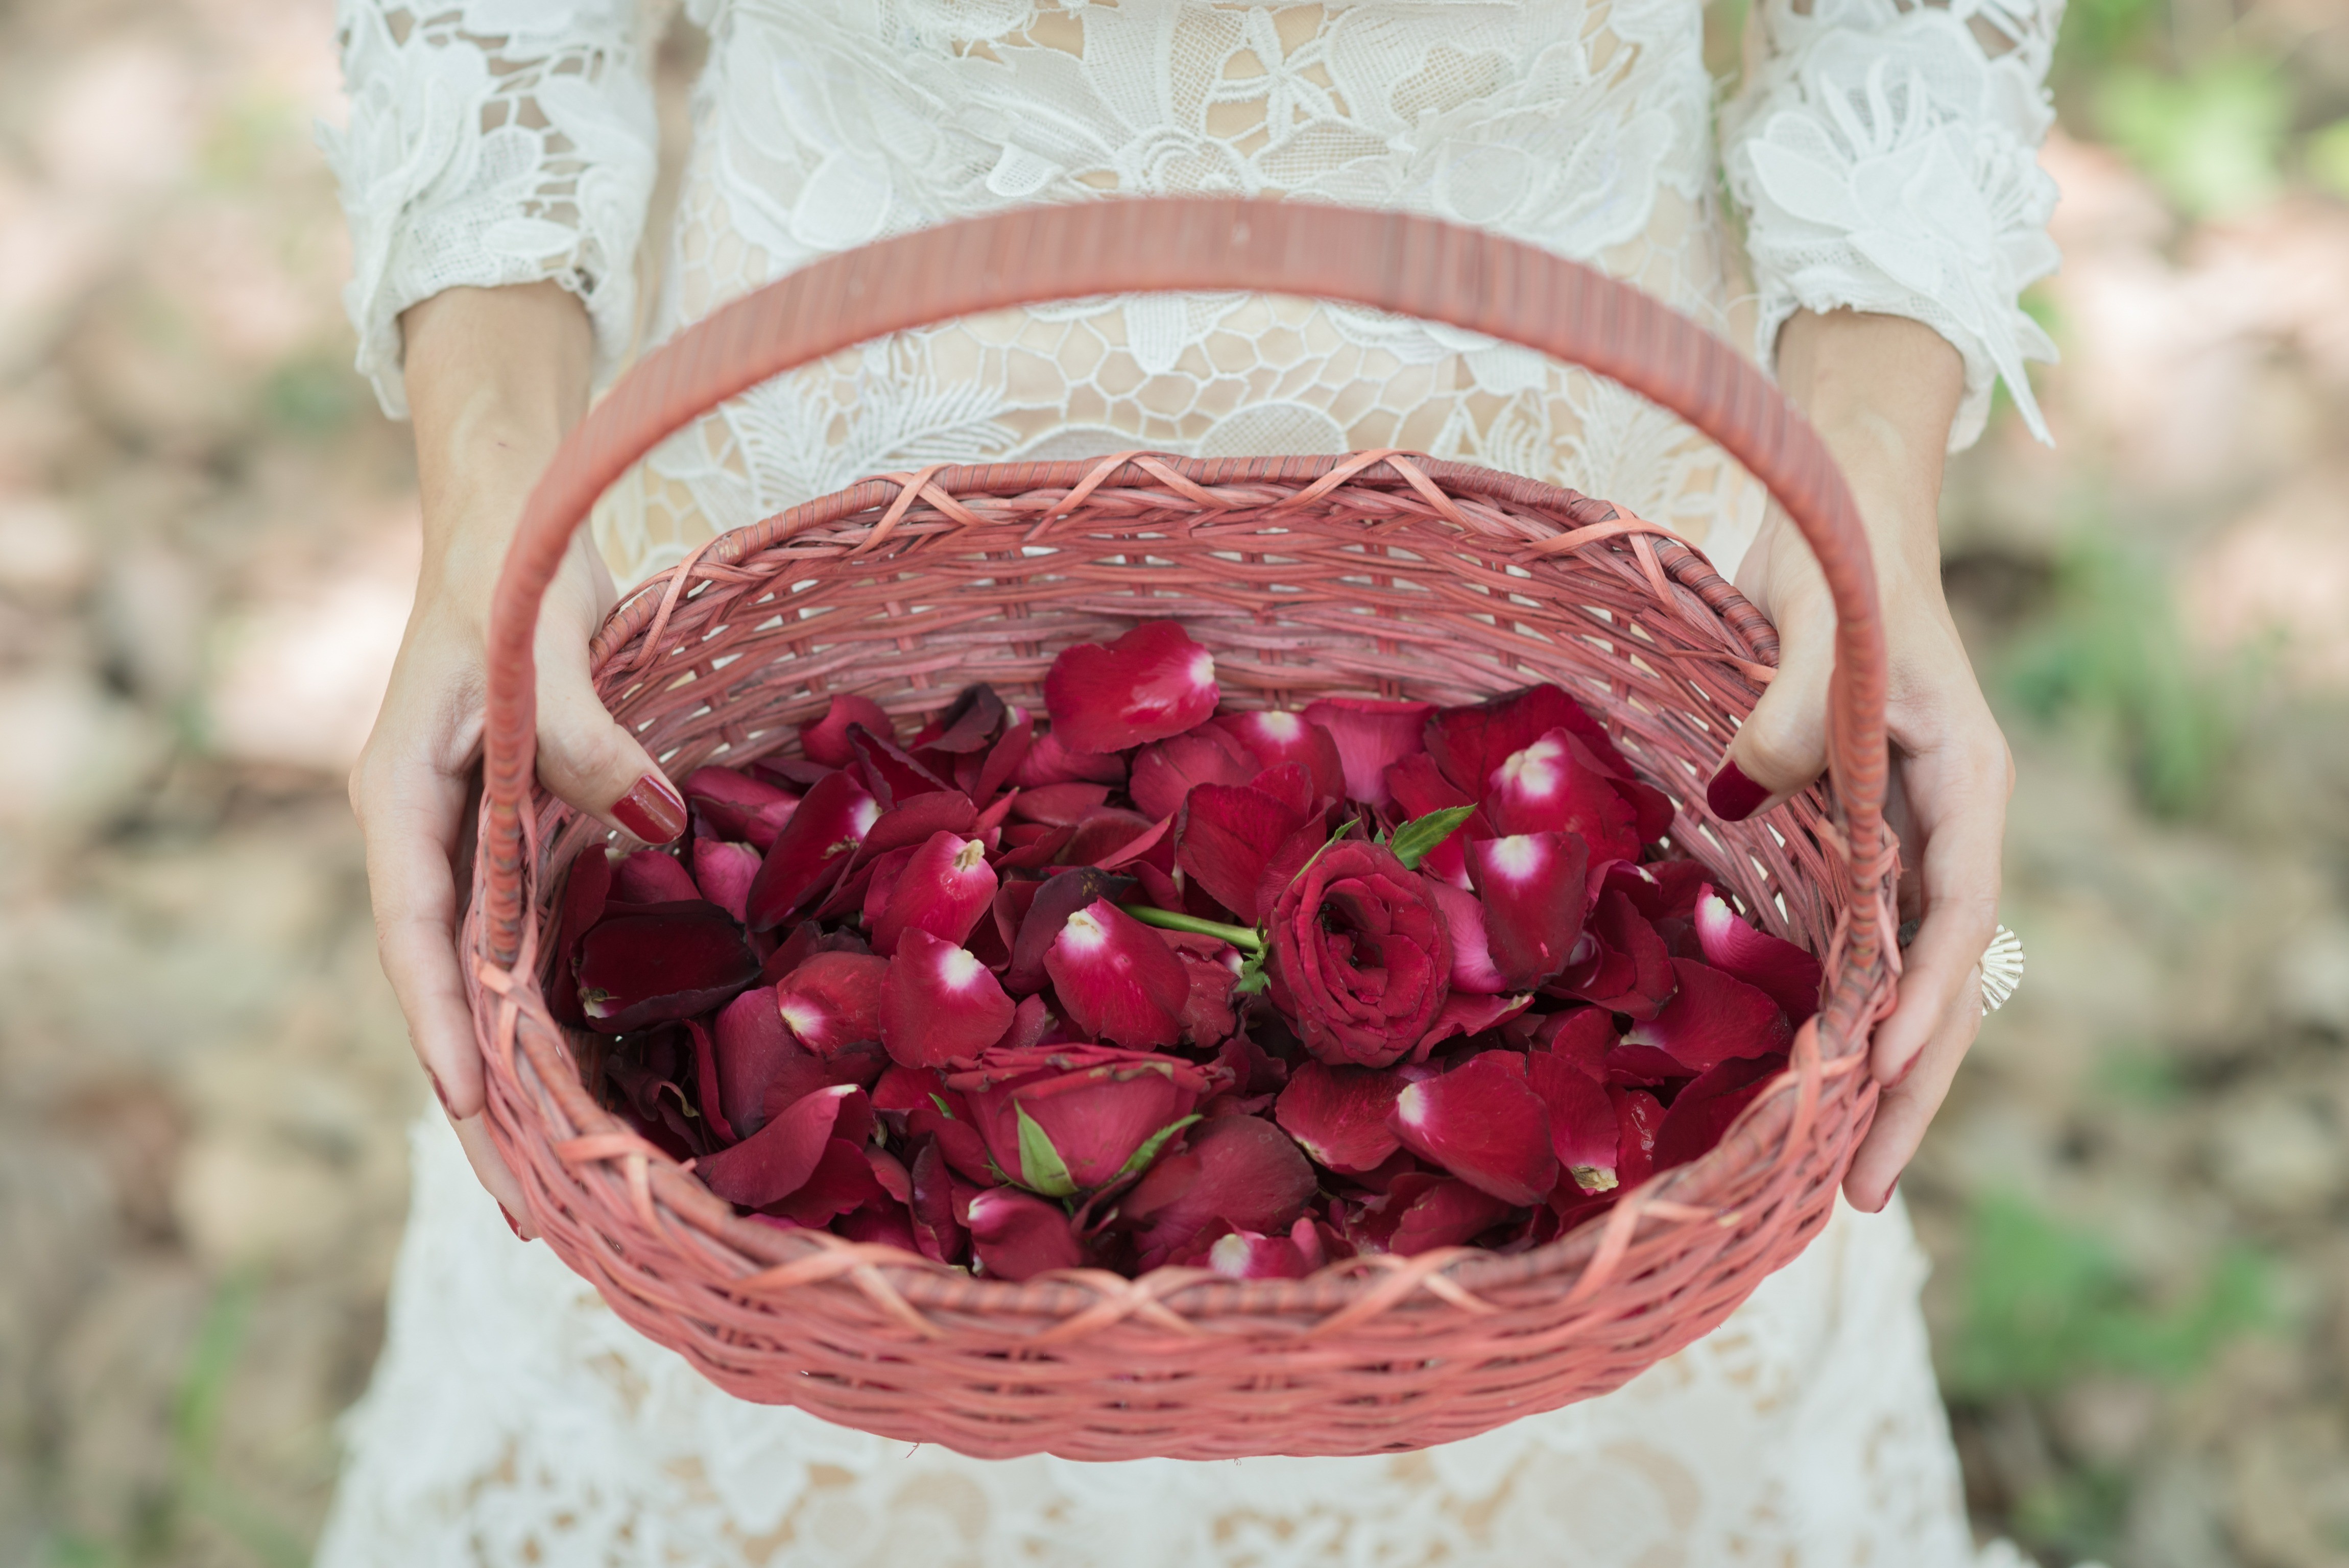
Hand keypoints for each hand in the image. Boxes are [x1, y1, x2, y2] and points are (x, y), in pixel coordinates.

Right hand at [348, 285, 685, 1235]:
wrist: (513, 517)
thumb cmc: (513, 574)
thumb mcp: (539, 647)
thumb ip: (582, 735)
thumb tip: (656, 826)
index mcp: (399, 799)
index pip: (414, 934)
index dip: (439, 1026)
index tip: (474, 1113)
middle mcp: (426, 837)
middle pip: (447, 988)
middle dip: (482, 1102)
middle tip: (531, 1218)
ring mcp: (472, 842)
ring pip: (489, 981)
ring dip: (522, 1077)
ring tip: (564, 1188)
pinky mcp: (521, 836)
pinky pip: (532, 942)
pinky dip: (556, 1012)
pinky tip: (600, 1078)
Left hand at [1718, 311, 2013, 1212]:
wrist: (1840, 513)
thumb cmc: (1841, 559)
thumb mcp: (1824, 619)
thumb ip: (1798, 702)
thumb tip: (1757, 787)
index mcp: (1964, 779)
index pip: (1956, 908)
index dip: (1923, 992)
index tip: (1882, 1066)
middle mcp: (1950, 823)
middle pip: (1946, 978)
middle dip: (1909, 1088)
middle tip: (1863, 1195)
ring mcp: (1908, 838)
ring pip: (1909, 981)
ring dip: (1882, 1079)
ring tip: (1844, 1180)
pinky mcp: (1858, 838)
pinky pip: (1862, 948)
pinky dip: (1843, 1019)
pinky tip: (1809, 1083)